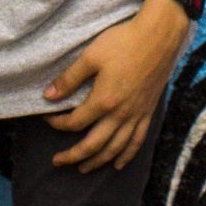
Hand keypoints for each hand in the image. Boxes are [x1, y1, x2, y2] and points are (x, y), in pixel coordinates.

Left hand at [42, 0, 190, 171]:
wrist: (158, 36)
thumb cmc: (123, 42)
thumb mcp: (91, 56)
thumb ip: (69, 79)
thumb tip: (48, 96)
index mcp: (104, 100)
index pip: (75, 122)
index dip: (58, 123)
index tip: (47, 118)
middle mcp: (121, 114)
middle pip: (93, 144)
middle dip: (73, 156)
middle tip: (58, 162)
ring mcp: (136, 115)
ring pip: (115, 148)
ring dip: (98, 161)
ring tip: (83, 168)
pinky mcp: (148, 112)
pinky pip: (137, 141)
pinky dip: (127, 155)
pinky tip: (119, 164)